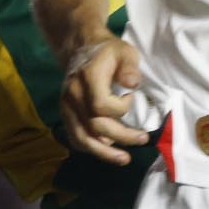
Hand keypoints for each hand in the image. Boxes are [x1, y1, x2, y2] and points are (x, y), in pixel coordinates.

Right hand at [60, 37, 151, 163]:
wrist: (82, 49)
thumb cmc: (108, 52)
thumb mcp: (125, 51)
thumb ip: (130, 66)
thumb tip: (132, 84)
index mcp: (87, 78)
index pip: (100, 105)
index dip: (120, 108)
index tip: (130, 98)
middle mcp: (73, 94)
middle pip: (94, 125)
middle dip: (122, 136)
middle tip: (143, 139)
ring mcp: (66, 106)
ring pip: (82, 138)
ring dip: (104, 153)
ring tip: (124, 159)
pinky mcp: (66, 114)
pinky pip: (75, 138)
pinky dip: (91, 148)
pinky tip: (107, 152)